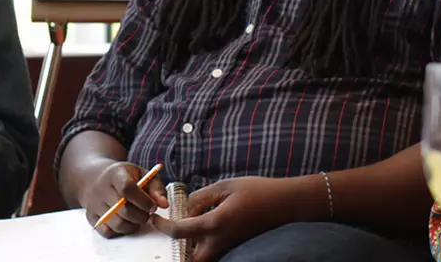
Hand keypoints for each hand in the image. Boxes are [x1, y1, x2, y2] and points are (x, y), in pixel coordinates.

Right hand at [79, 161, 168, 237]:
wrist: (96, 177)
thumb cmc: (125, 177)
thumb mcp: (142, 174)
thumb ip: (156, 188)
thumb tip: (164, 204)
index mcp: (115, 174)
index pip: (127, 189)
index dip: (143, 201)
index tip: (152, 206)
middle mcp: (101, 189)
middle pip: (124, 210)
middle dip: (142, 216)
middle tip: (147, 213)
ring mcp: (94, 204)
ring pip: (117, 224)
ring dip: (133, 225)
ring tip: (137, 217)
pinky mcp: (90, 217)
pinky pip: (107, 232)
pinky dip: (119, 231)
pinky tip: (125, 222)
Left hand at [152, 176, 314, 260]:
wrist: (285, 204)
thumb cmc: (257, 191)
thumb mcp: (225, 186)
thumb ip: (200, 197)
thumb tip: (185, 208)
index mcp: (215, 223)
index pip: (179, 232)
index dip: (162, 226)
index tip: (155, 218)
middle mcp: (220, 241)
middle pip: (189, 260)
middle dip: (175, 251)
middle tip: (168, 233)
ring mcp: (227, 246)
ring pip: (201, 258)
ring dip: (188, 249)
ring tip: (181, 230)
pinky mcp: (233, 246)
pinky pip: (211, 252)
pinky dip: (200, 246)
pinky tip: (197, 230)